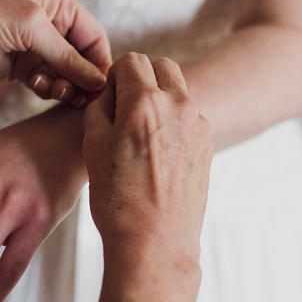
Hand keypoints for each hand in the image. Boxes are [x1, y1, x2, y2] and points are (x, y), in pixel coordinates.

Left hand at [0, 0, 112, 107]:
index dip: (100, 62)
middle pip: (82, 57)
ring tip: (55, 91)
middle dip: (82, 77)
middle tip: (79, 96)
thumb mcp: (30, 27)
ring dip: (64, 85)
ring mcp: (34, 46)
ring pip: (66, 73)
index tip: (103, 87)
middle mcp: (49, 21)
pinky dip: (48, 89)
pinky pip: (47, 82)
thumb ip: (67, 56)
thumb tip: (99, 82)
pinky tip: (38, 88)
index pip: (93, 35)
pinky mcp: (20, 67)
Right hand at [82, 54, 212, 268]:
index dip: (116, 76)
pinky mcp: (208, 143)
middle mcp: (178, 106)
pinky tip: (157, 154)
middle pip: (162, 66)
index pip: (132, 60)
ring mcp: (198, 124)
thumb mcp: (93, 145)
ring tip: (141, 135)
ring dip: (160, 99)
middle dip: (142, 77)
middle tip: (125, 108)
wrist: (155, 242)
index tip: (109, 98)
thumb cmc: (117, 198)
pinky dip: (173, 122)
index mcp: (145, 102)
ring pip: (178, 91)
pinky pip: (189, 117)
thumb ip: (102, 105)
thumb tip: (112, 90)